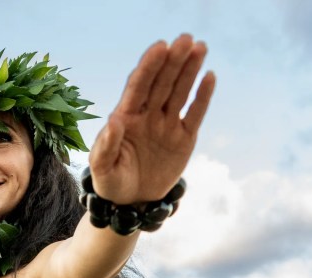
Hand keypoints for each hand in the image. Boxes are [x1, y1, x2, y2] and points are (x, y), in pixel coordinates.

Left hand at [88, 34, 214, 204]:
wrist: (131, 203)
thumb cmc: (111, 183)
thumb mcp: (101, 169)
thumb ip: (105, 146)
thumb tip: (114, 121)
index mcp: (126, 117)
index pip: (138, 87)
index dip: (148, 67)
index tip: (159, 48)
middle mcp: (148, 115)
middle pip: (161, 83)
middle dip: (172, 61)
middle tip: (185, 39)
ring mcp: (167, 124)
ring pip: (180, 91)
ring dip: (189, 69)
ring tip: (200, 47)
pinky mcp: (184, 137)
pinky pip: (195, 113)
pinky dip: (202, 96)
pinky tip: (210, 76)